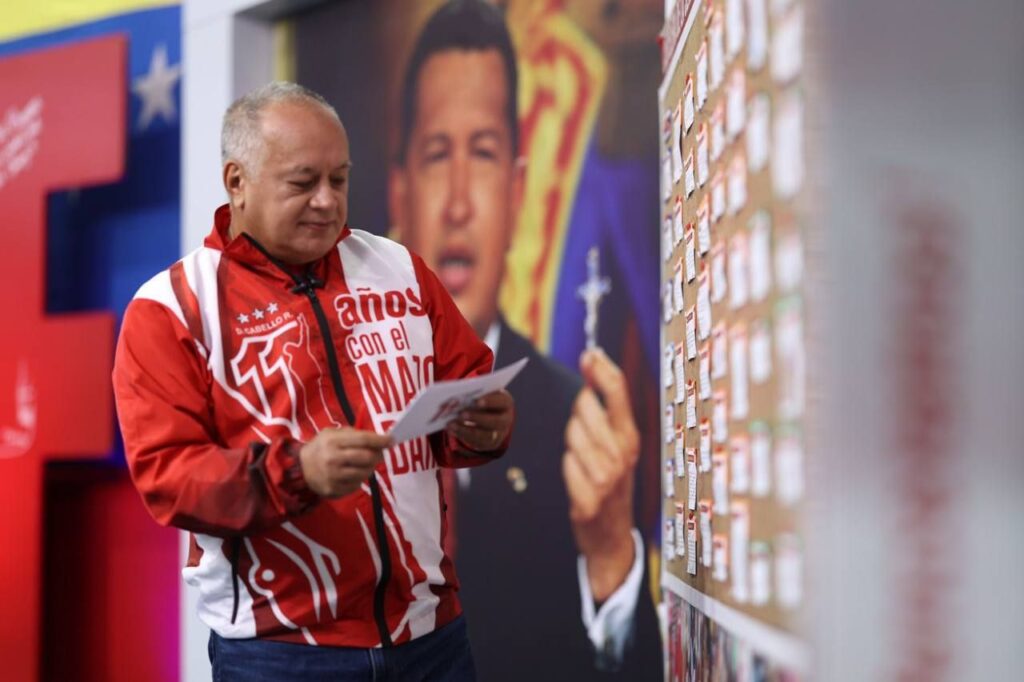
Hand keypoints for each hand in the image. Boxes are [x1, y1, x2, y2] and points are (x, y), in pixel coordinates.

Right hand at [299, 427, 392, 497]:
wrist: (300, 468)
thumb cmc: (321, 447)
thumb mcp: (332, 433)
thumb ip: (354, 434)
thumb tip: (379, 439)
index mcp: (333, 441)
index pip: (363, 440)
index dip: (380, 440)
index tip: (392, 440)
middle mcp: (333, 459)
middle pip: (367, 458)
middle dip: (378, 455)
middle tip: (380, 453)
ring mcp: (333, 476)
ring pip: (364, 473)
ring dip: (370, 468)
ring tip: (366, 463)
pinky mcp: (334, 490)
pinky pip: (357, 484)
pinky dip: (360, 478)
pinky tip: (354, 473)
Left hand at [445, 389, 514, 451]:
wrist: (494, 414)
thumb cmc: (485, 398)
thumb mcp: (484, 393)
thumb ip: (474, 393)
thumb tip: (455, 397)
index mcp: (506, 403)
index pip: (501, 401)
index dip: (490, 401)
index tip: (476, 401)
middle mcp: (506, 420)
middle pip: (494, 421)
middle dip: (476, 418)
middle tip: (461, 414)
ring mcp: (499, 434)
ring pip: (484, 435)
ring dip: (466, 430)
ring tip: (451, 424)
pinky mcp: (489, 443)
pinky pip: (476, 442)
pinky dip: (462, 436)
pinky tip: (452, 430)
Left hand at [563, 348, 639, 602]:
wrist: (612, 538)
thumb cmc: (612, 482)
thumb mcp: (619, 446)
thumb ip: (608, 409)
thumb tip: (595, 364)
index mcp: (632, 437)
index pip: (619, 391)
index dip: (602, 368)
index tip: (589, 353)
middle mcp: (623, 455)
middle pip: (586, 408)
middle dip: (578, 416)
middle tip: (587, 438)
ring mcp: (607, 479)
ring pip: (572, 436)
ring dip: (572, 446)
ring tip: (585, 465)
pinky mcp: (588, 501)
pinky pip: (566, 465)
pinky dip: (568, 470)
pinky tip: (579, 484)